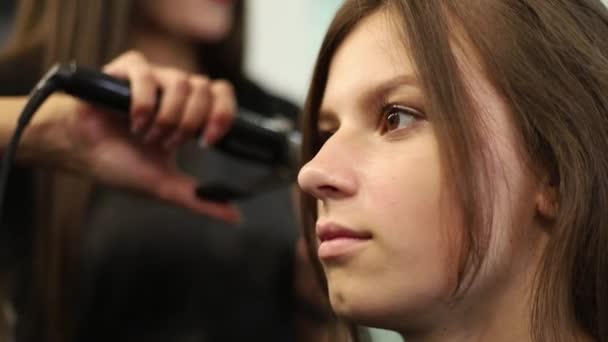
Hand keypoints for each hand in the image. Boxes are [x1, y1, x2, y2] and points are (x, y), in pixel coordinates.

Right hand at [28, 51, 239, 222]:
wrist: (80, 154)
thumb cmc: (120, 164)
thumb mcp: (167, 186)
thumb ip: (201, 200)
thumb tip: (235, 218)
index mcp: (188, 112)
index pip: (222, 93)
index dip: (222, 114)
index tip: (208, 141)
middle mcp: (173, 90)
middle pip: (204, 87)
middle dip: (189, 122)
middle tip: (168, 142)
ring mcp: (151, 78)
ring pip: (180, 80)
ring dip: (166, 116)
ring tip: (147, 135)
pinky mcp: (125, 71)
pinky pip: (146, 72)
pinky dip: (143, 100)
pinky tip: (134, 120)